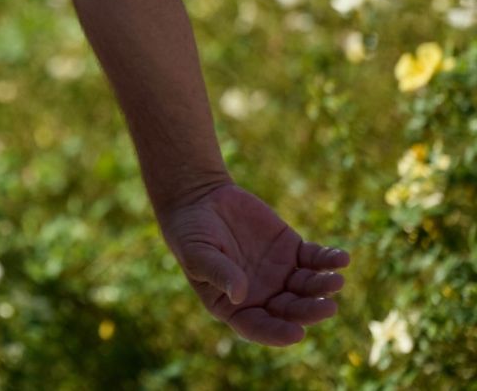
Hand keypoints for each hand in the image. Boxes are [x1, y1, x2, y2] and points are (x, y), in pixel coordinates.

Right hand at [158, 180, 350, 345]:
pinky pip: (315, 260)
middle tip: (327, 306)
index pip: (259, 326)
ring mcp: (280, 274)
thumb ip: (218, 272)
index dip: (278, 332)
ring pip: (308, 288)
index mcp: (234, 305)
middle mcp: (262, 295)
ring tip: (336, 280)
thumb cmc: (190, 231)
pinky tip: (342, 258)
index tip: (297, 333)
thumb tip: (240, 295)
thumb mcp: (197, 252)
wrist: (199, 198)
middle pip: (291, 310)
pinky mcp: (292, 250)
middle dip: (310, 311)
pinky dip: (329, 260)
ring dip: (323, 286)